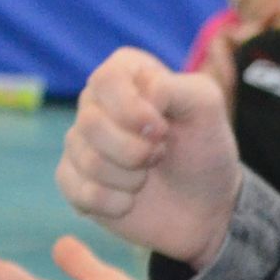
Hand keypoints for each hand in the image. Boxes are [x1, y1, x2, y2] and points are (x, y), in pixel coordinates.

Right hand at [58, 48, 243, 266]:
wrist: (204, 205)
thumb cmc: (204, 149)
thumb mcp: (206, 108)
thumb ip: (177, 87)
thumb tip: (143, 87)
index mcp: (124, 74)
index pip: (106, 80)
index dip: (133, 111)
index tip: (163, 130)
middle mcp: (95, 103)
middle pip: (90, 123)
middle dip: (135, 150)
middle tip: (159, 155)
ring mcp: (80, 142)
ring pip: (87, 161)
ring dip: (130, 179)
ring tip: (148, 176)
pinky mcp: (74, 181)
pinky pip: (81, 193)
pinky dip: (116, 204)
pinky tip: (131, 200)